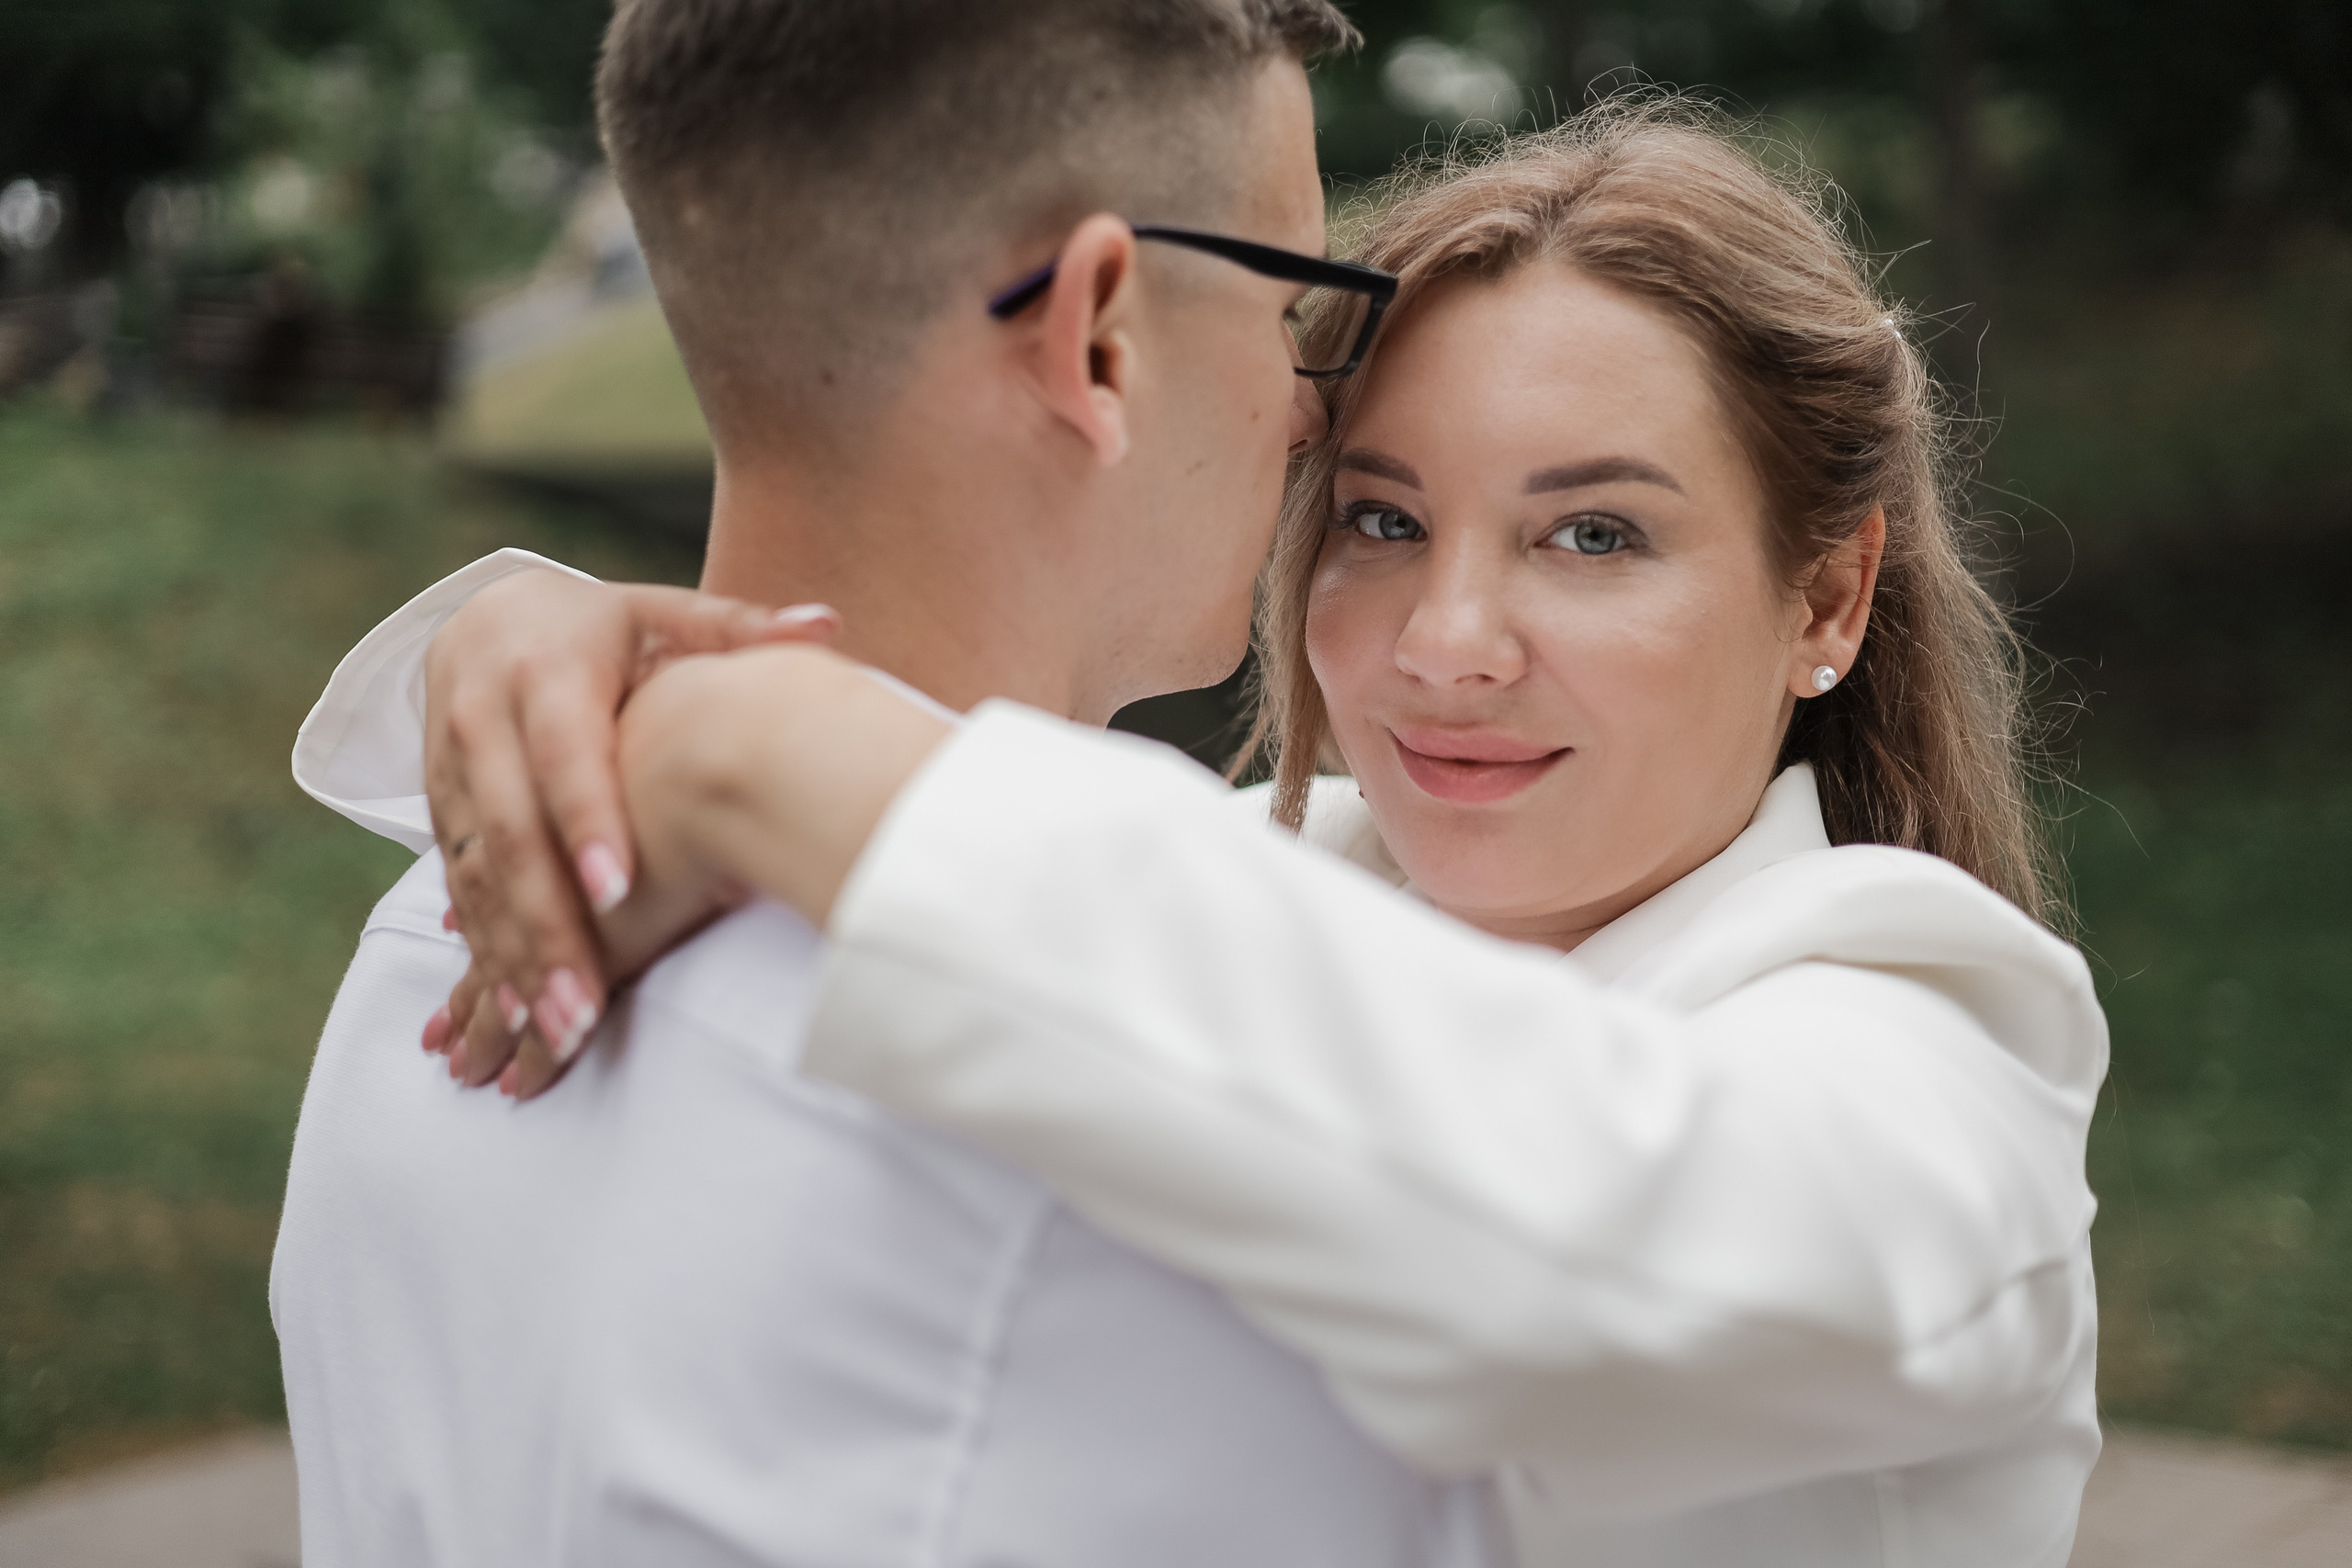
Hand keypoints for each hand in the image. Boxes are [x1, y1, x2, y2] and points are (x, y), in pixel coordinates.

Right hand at [423, 568, 839, 1088]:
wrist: (493, 617)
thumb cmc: (608, 627)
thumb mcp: (664, 615)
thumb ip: (739, 629)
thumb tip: (827, 625)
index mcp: (546, 673)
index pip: (566, 755)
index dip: (587, 821)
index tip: (619, 891)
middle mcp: (485, 720)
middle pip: (511, 835)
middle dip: (546, 927)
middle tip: (584, 1007)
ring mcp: (453, 770)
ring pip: (476, 875)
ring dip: (511, 958)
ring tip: (554, 1031)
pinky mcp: (439, 808)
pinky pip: (458, 888)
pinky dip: (485, 951)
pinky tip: (514, 1013)